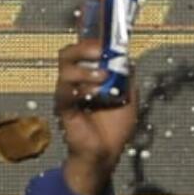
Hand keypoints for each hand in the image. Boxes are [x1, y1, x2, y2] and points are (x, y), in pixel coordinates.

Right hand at [56, 38, 138, 194]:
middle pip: (67, 54)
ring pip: (65, 70)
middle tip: (101, 51)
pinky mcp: (64, 109)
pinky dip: (80, 88)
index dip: (92, 41)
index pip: (83, 50)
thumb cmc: (114, 127)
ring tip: (103, 77)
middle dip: (84, 47)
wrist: (106, 153)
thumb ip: (127, 78)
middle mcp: (75, 82)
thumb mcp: (129, 97)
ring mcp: (67, 95)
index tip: (108, 41)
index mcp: (89, 76)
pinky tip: (94, 95)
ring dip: (86, 70)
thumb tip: (128, 58)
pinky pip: (64, 92)